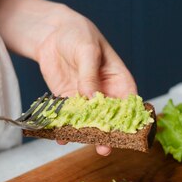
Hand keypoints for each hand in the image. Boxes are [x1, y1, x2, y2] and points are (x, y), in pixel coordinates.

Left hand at [35, 5, 136, 155]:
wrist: (52, 32)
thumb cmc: (78, 34)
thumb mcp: (87, 51)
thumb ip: (89, 75)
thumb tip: (91, 97)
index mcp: (118, 79)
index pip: (128, 102)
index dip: (129, 119)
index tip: (127, 134)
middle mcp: (104, 92)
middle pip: (110, 118)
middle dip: (108, 133)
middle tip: (105, 148)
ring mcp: (85, 98)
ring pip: (89, 121)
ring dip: (85, 134)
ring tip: (80, 143)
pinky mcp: (67, 100)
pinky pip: (68, 117)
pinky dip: (64, 127)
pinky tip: (60, 136)